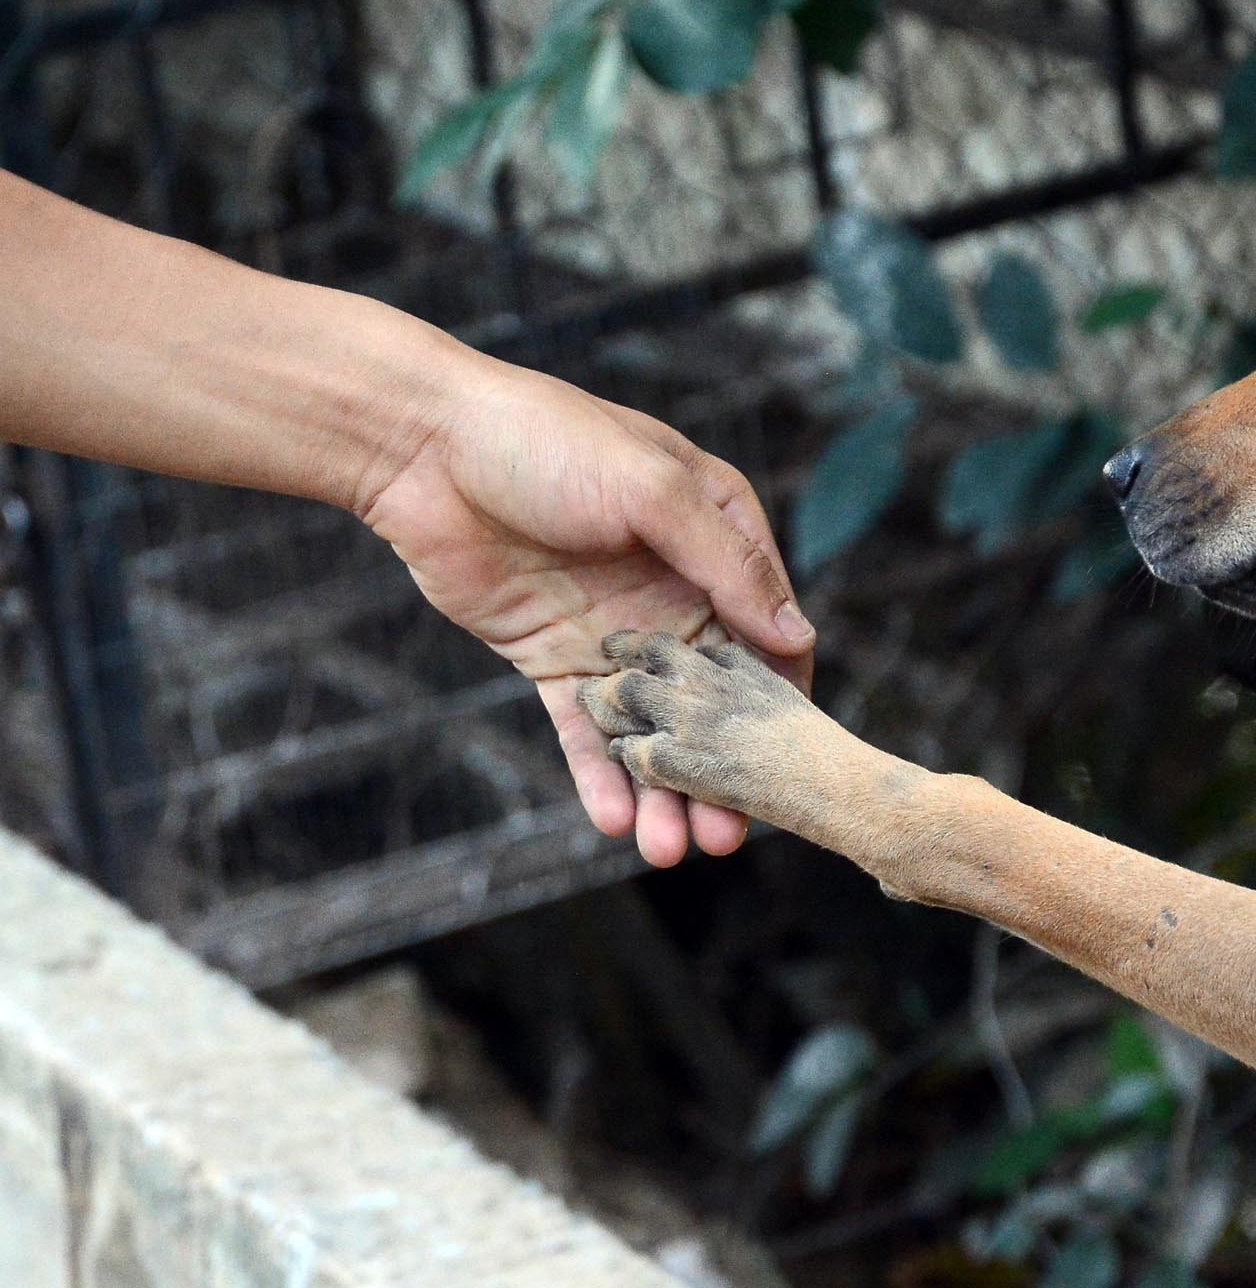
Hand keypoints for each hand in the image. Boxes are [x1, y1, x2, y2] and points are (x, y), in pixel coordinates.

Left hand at [356, 358, 813, 865]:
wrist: (422, 447)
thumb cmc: (547, 438)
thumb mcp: (654, 488)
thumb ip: (728, 564)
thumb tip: (799, 639)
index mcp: (712, 537)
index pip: (768, 629)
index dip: (782, 699)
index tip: (794, 763)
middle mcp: (672, 589)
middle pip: (712, 695)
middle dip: (723, 766)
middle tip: (733, 835)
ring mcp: (612, 629)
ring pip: (651, 722)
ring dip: (665, 787)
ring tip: (675, 849)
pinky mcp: (552, 657)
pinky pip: (583, 729)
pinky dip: (599, 777)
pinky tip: (615, 824)